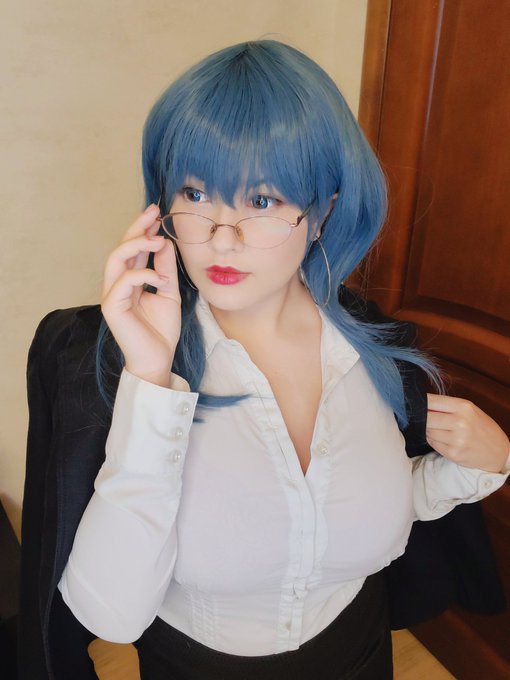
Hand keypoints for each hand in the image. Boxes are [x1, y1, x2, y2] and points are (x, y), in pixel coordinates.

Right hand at [101, 204, 181, 386]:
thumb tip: (165, 243)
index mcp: (130, 282)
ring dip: (137, 245)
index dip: (143, 230)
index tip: (158, 214)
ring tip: (157, 239)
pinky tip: (161, 278)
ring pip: (116, 259)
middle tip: (154, 212)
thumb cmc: (161, 331)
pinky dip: (144, 274)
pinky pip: (124, 281)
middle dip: (136, 228)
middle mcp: (117, 285)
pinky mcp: (111, 307)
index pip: (132, 250)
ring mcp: (112, 296)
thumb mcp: (170, 293)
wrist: (158, 359)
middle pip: (120, 248)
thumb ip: (165, 269)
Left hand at [426, 394, 509, 472]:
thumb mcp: (469, 410)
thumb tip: (420, 403)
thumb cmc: (480, 427)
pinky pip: (432, 443)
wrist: (497, 450)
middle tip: (425, 418)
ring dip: (428, 430)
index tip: (415, 404)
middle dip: (422, 418)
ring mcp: (456, 439)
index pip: (430, 401)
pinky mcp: (452, 453)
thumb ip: (446, 406)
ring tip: (440, 429)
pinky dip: (433, 440)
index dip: (419, 403)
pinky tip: (443, 439)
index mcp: (463, 406)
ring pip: (427, 431)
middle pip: (425, 417)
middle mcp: (460, 422)